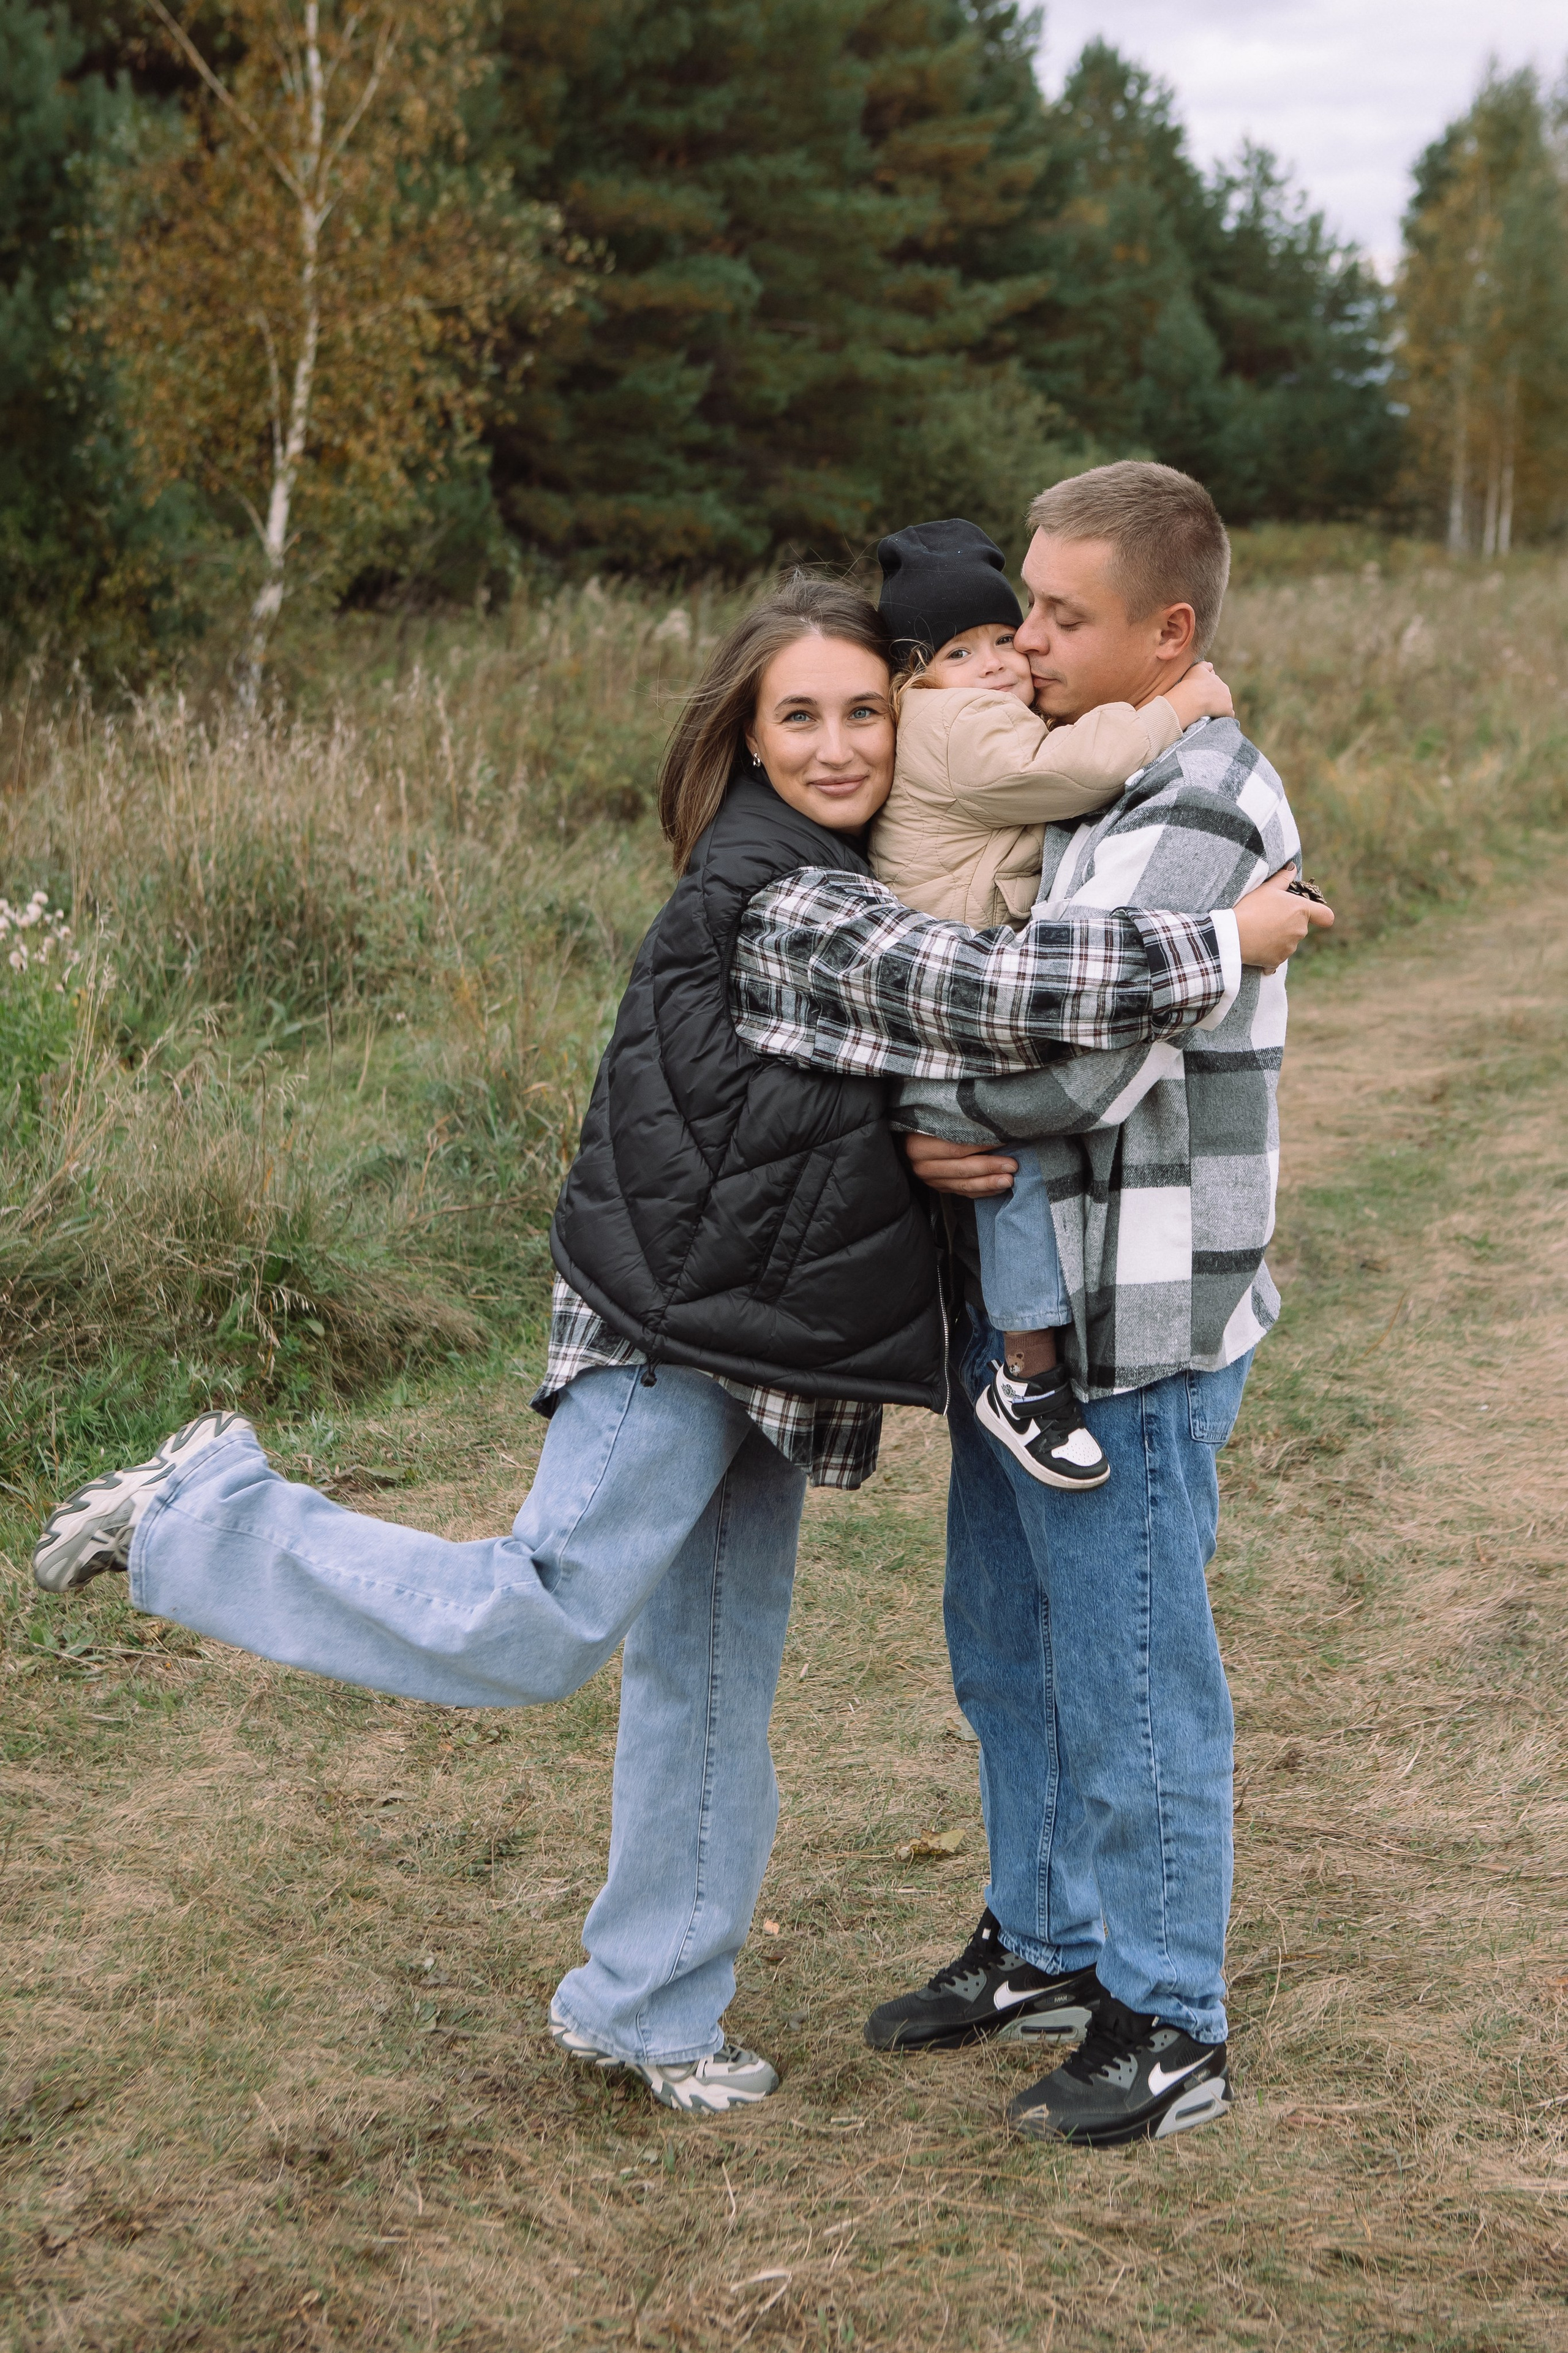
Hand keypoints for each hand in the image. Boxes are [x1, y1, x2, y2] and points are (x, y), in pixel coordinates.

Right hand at [901, 1130, 1017, 1198]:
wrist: (900, 1144)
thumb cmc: (918, 1126)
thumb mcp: (928, 1119)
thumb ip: (951, 1122)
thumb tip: (987, 1122)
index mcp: (918, 1147)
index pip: (955, 1148)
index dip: (980, 1145)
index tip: (1003, 1139)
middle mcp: (923, 1167)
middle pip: (962, 1168)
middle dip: (990, 1167)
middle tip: (1012, 1164)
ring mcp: (931, 1181)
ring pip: (964, 1185)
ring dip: (989, 1183)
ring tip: (1009, 1179)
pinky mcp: (939, 1188)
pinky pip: (964, 1193)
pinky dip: (983, 1191)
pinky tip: (999, 1187)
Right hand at [1163, 660, 1233, 728]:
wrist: (1193, 698)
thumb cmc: (1191, 683)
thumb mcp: (1197, 668)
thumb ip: (1205, 665)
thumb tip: (1211, 666)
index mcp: (1216, 679)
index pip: (1214, 684)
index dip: (1207, 690)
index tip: (1200, 694)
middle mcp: (1224, 688)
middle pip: (1220, 694)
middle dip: (1214, 699)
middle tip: (1202, 705)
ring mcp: (1227, 700)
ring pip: (1225, 704)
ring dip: (1218, 708)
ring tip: (1207, 713)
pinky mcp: (1227, 710)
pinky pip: (1229, 714)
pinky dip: (1224, 716)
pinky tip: (1217, 719)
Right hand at [1233, 864, 1334, 970]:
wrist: (1233, 935)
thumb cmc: (1251, 908)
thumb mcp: (1266, 889)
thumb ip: (1283, 878)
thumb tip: (1292, 867)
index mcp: (1301, 911)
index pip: (1326, 916)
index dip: (1321, 916)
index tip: (1314, 916)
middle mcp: (1300, 930)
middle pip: (1300, 928)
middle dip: (1288, 925)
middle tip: (1267, 919)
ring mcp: (1290, 947)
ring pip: (1288, 943)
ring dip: (1278, 939)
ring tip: (1259, 933)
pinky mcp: (1278, 961)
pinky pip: (1276, 957)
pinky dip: (1269, 953)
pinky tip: (1256, 947)